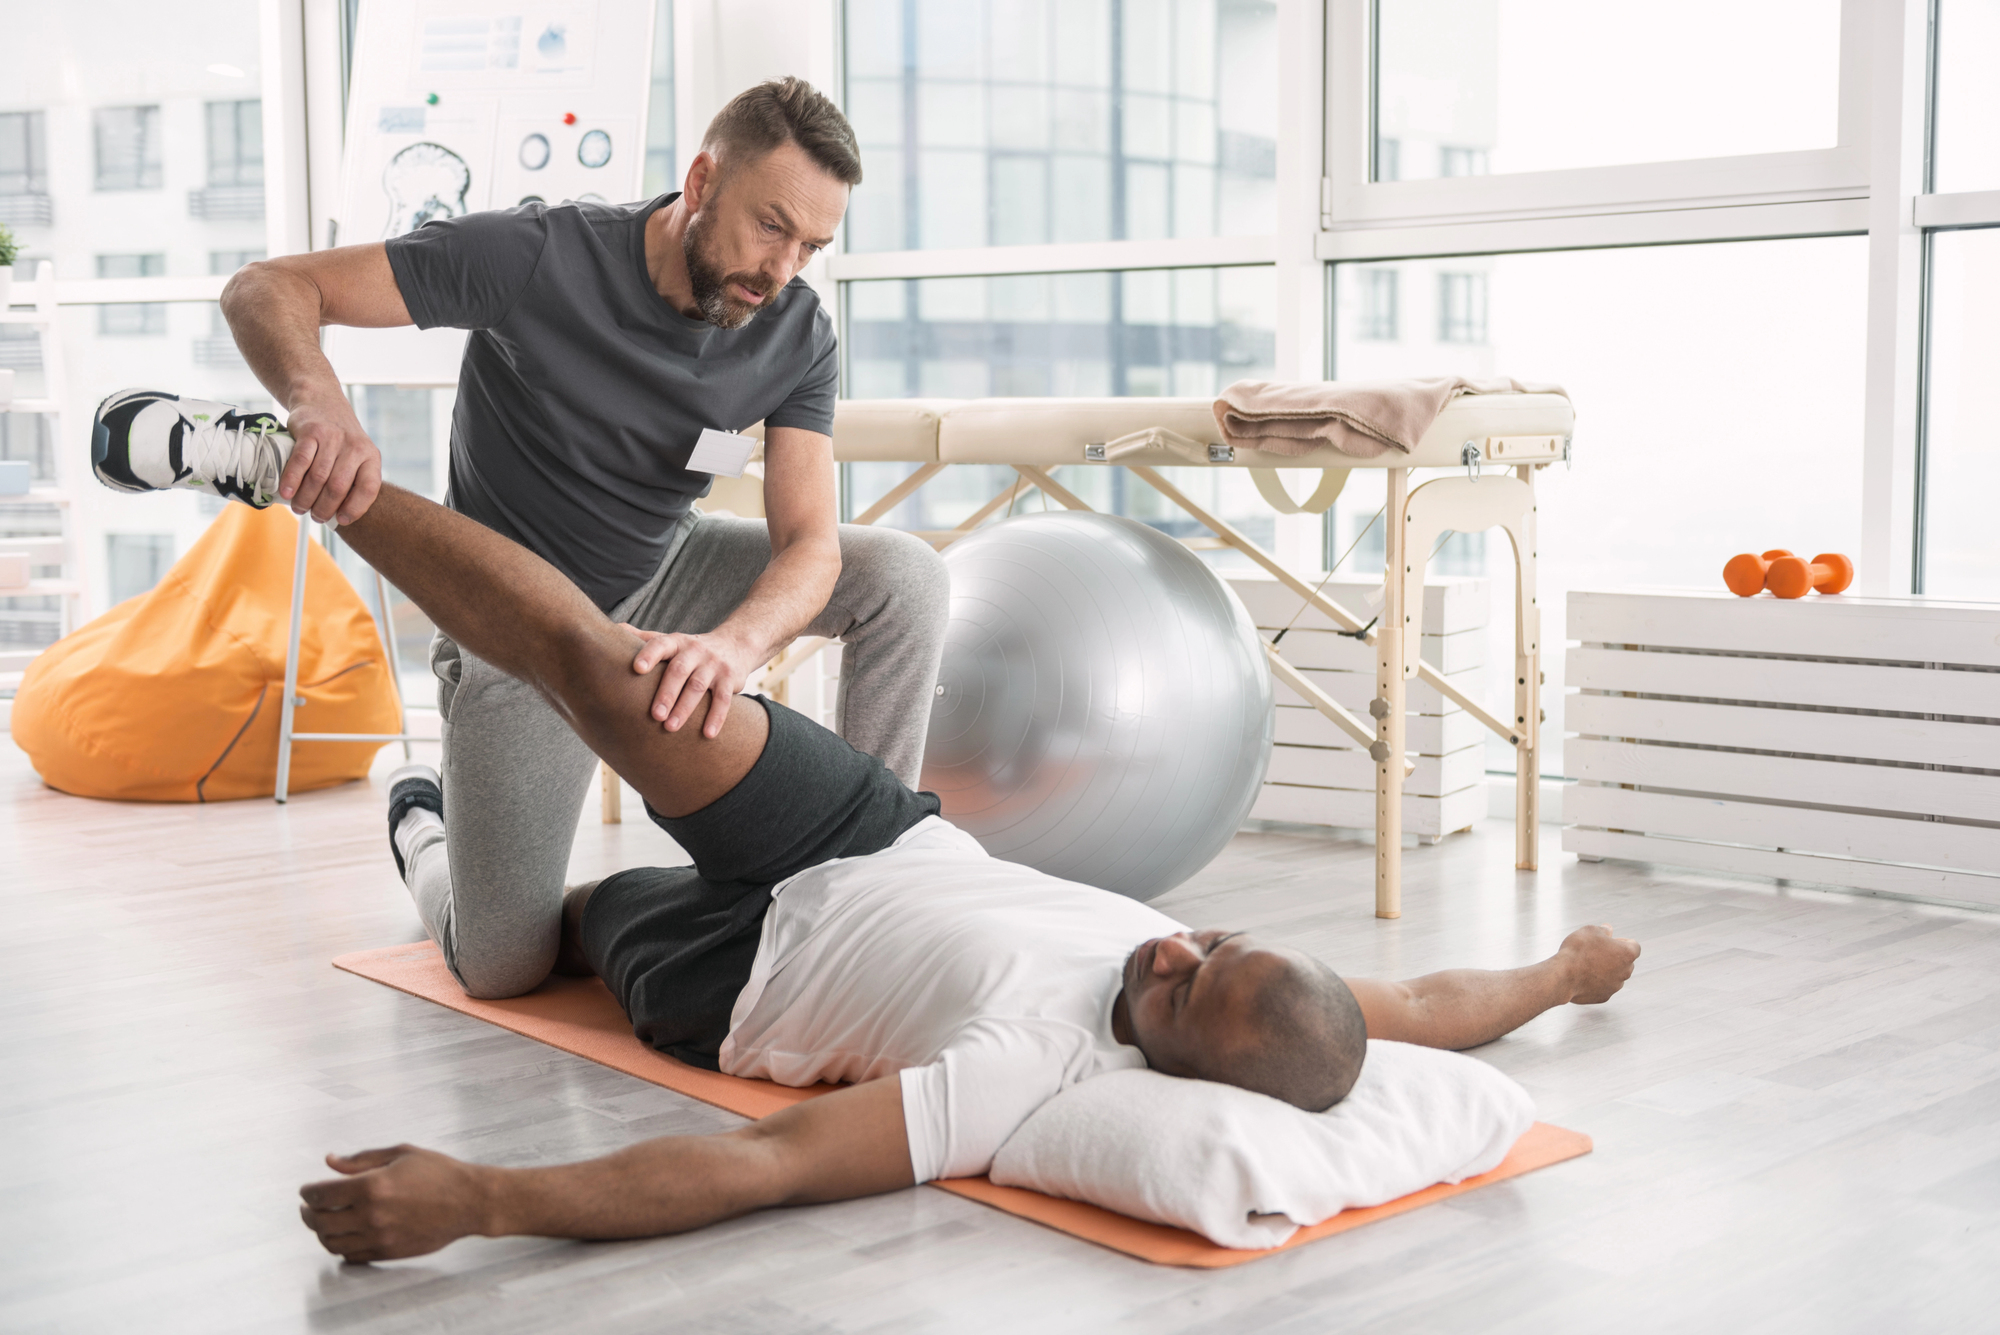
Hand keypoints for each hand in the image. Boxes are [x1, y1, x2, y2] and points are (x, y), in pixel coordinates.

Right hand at [279, 393, 383, 525]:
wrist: (321, 401)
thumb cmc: (339, 438)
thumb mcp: (356, 455)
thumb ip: (352, 480)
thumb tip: (339, 515)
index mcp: (371, 456)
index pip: (368, 488)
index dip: (355, 508)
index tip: (342, 520)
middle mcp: (355, 447)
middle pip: (338, 487)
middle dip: (324, 508)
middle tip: (315, 517)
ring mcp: (333, 438)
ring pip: (318, 477)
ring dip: (306, 498)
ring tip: (299, 508)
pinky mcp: (311, 431)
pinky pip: (300, 462)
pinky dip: (291, 480)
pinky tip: (286, 493)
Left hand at [299, 1145, 493, 1262]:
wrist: (470, 1201)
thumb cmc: (440, 1173)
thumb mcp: (401, 1154)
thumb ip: (361, 1159)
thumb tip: (330, 1160)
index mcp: (372, 1186)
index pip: (321, 1195)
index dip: (308, 1191)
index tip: (307, 1189)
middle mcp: (371, 1215)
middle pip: (320, 1222)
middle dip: (308, 1213)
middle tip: (308, 1207)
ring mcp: (379, 1237)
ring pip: (332, 1243)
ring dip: (321, 1232)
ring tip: (324, 1221)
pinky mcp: (388, 1252)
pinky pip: (351, 1256)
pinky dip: (341, 1247)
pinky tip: (345, 1234)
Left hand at [620, 623, 762, 737]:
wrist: (736, 645)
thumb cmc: (692, 650)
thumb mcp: (671, 641)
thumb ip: (645, 639)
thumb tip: (614, 628)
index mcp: (676, 642)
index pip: (661, 645)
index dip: (649, 655)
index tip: (637, 668)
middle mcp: (695, 651)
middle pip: (678, 671)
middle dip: (666, 693)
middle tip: (654, 715)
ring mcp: (714, 665)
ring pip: (698, 687)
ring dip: (685, 708)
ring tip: (671, 728)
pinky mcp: (729, 680)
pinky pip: (723, 700)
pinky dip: (716, 717)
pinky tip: (707, 734)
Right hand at [1559, 925, 1640, 1004]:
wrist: (1563, 975)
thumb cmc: (1578, 950)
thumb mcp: (1590, 930)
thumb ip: (1603, 930)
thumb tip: (1607, 929)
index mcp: (1627, 953)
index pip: (1634, 946)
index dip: (1621, 941)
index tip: (1609, 941)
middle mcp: (1626, 972)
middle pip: (1626, 963)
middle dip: (1615, 957)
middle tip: (1596, 951)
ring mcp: (1615, 986)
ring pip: (1615, 976)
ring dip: (1606, 970)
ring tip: (1587, 964)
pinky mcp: (1604, 997)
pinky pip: (1603, 987)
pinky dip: (1596, 982)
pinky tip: (1583, 977)